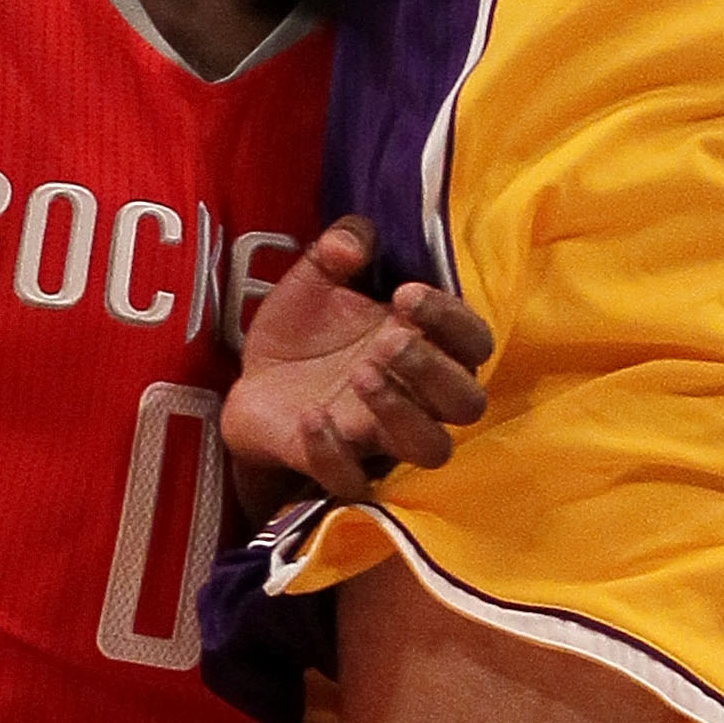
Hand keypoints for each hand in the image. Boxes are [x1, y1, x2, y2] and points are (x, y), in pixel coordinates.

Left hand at [219, 217, 492, 507]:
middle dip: (434, 370)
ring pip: (431, 449)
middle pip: (466, 403)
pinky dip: (332, 452)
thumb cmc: (302, 331)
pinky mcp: (336, 468)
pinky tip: (310, 416)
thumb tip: (353, 241)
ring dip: (402, 412)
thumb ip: (336, 249)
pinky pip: (352, 482)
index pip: (473, 342)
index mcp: (425, 347)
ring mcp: (379, 439)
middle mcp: (416, 398)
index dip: (451, 320)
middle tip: (387, 342)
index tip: (406, 295)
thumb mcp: (314, 279)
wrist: (250, 381)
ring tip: (361, 375)